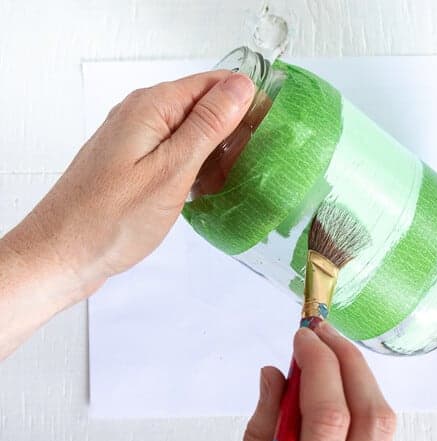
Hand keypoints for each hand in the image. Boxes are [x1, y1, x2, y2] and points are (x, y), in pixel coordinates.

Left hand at [0, 71, 254, 357]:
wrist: (61, 255)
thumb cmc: (109, 220)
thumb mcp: (171, 171)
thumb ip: (207, 126)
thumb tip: (240, 87)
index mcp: (152, 107)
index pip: (215, 83)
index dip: (247, 103)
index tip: (269, 133)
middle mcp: (142, 114)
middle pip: (204, 105)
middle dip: (233, 131)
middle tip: (249, 166)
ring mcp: (137, 138)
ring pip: (193, 131)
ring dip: (216, 153)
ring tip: (228, 182)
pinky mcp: (135, 161)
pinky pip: (177, 152)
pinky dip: (196, 168)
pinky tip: (204, 191)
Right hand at [242, 322, 396, 440]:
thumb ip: (263, 424)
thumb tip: (274, 374)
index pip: (329, 413)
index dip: (318, 364)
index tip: (303, 337)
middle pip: (369, 410)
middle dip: (346, 359)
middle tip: (320, 331)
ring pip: (382, 416)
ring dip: (357, 373)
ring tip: (329, 350)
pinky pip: (378, 425)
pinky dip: (361, 394)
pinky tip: (339, 382)